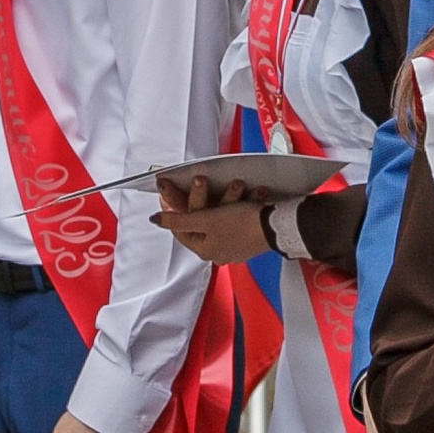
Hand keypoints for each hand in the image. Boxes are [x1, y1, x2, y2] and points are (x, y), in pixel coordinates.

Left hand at [152, 171, 273, 262]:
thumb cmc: (242, 224)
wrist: (278, 227)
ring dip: (227, 198)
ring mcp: (235, 246)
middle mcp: (218, 251)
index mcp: (204, 249)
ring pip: (222, 218)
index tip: (169, 191)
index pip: (180, 228)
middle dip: (203, 198)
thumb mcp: (204, 219)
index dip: (172, 208)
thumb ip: (176, 220)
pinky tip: (249, 195)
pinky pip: (240, 219)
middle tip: (202, 181)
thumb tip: (155, 220)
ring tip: (237, 185)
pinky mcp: (250, 238)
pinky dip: (242, 205)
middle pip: (200, 222)